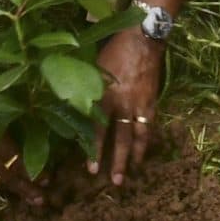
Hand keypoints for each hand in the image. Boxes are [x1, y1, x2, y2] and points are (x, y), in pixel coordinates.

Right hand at [0, 102, 49, 207]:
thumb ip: (15, 107)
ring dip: (11, 184)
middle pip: (1, 171)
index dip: (29, 168)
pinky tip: (11, 178)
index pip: (10, 155)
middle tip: (41, 200)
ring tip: (29, 195)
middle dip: (21, 186)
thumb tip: (42, 118)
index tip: (47, 178)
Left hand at [90, 27, 163, 185]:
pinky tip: (144, 149)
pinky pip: (150, 125)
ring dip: (135, 155)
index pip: (98, 130)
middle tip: (114, 182)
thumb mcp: (93, 68)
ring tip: (133, 172)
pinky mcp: (152, 100)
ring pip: (139, 136)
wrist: (143, 38)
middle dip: (117, 162)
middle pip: (121, 139)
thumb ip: (84, 89)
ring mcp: (140, 104)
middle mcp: (124, 104)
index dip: (94, 151)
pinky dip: (147, 139)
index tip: (91, 170)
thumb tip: (67, 105)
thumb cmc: (113, 50)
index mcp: (105, 96)